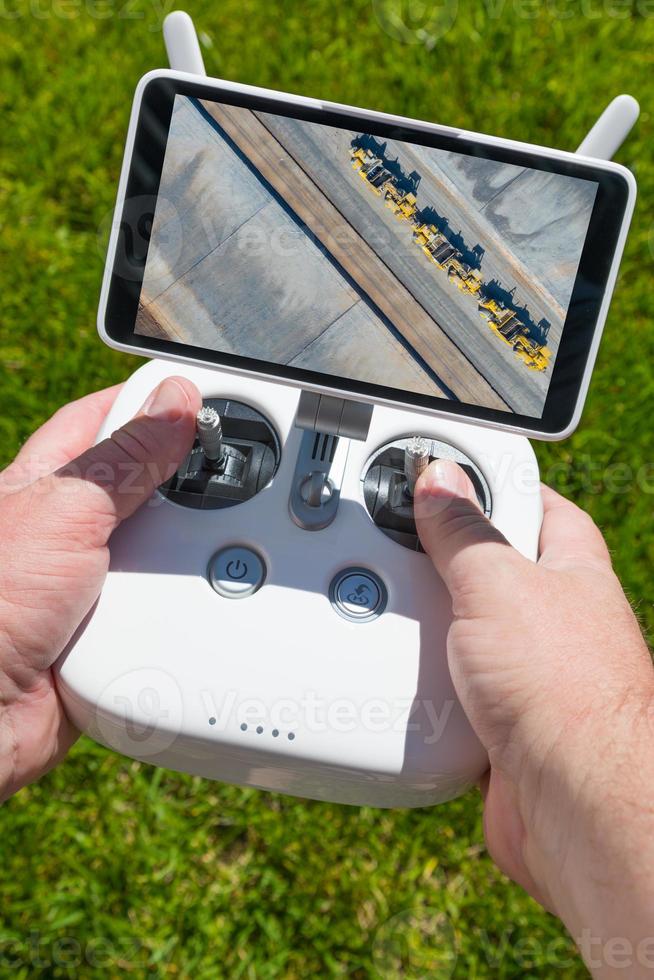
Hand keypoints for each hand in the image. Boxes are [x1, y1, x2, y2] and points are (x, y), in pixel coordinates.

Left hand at [0, 376, 201, 801]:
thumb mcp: (63, 511)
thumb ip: (126, 459)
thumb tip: (173, 402)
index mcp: (45, 485)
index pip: (105, 421)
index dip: (153, 403)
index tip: (203, 395)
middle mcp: (68, 532)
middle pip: (148, 486)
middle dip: (187, 481)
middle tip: (235, 471)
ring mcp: (93, 584)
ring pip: (164, 550)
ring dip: (190, 551)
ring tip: (225, 540)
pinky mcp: (115, 633)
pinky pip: (167, 608)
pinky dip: (189, 604)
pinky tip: (209, 598)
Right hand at [415, 460, 653, 975]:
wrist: (574, 805)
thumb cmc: (568, 691)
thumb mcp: (498, 584)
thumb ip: (464, 531)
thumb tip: (441, 482)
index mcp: (568, 567)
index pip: (530, 503)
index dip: (486, 483)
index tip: (439, 472)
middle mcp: (551, 616)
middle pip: (484, 565)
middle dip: (440, 560)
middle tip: (397, 545)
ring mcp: (524, 668)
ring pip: (460, 628)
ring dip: (427, 627)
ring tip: (391, 612)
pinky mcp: (497, 716)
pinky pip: (448, 683)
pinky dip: (424, 680)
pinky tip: (403, 673)